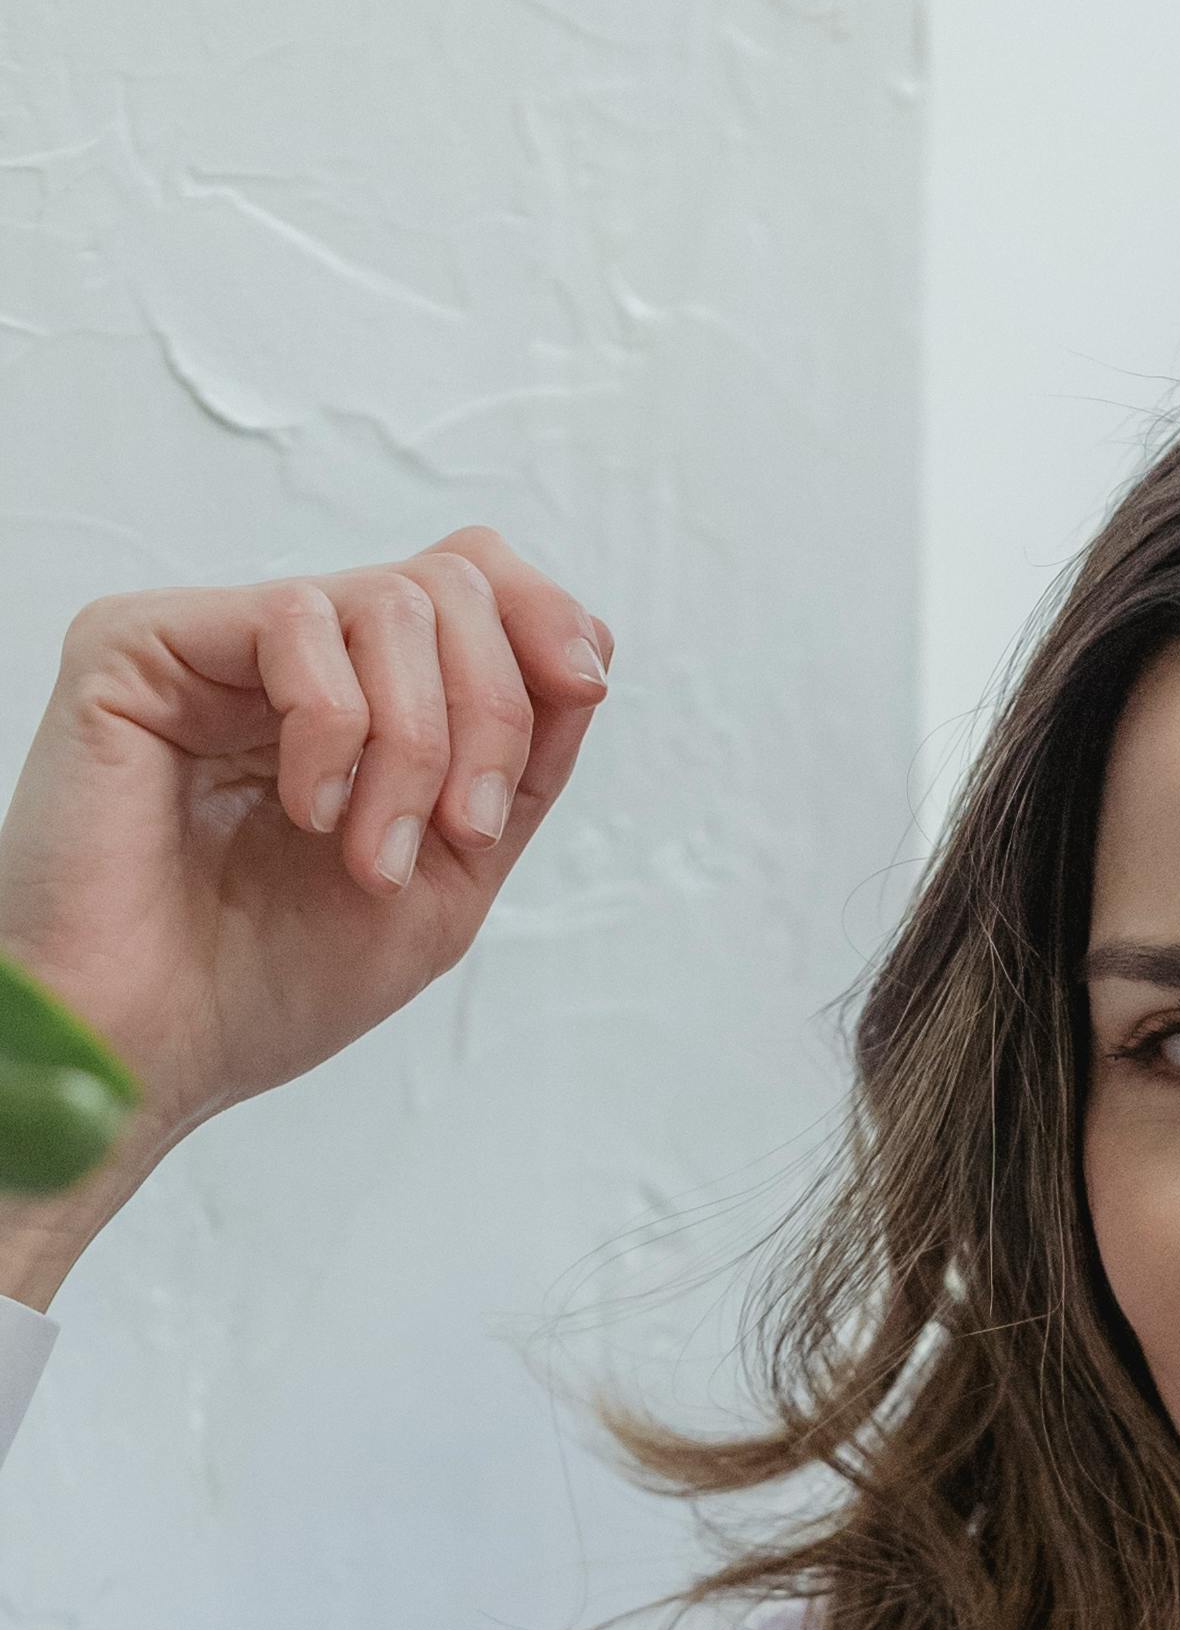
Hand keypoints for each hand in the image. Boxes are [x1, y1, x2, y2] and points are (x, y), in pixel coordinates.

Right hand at [0, 528, 610, 1180]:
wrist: (153, 1048)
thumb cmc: (271, 986)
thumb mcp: (449, 878)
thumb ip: (521, 769)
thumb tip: (587, 652)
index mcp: (363, 705)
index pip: (478, 589)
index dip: (546, 625)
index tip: (579, 696)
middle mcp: (293, 661)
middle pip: (452, 581)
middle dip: (492, 713)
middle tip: (461, 831)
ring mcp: (217, 645)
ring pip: (391, 599)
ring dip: (418, 744)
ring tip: (370, 856)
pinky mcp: (142, 642)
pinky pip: (295, 619)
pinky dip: (334, 728)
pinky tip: (306, 812)